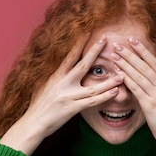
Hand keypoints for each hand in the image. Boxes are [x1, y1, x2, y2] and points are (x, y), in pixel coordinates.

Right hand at [0, 34, 123, 155]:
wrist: (33, 123)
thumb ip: (55, 77)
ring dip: (109, 81)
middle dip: (94, 51)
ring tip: (122, 74)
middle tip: (106, 39)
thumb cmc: (38, 106)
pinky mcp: (71, 109)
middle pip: (82, 65)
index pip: (70, 56)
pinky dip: (104, 97)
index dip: (79, 43)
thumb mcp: (44, 87)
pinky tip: (115, 92)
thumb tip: (61, 68)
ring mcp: (67, 96)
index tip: (88, 31)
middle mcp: (62, 84)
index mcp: (56, 76)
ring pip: (92, 87)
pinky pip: (91, 102)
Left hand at [111, 38, 155, 155]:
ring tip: (115, 55)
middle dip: (131, 54)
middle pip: (145, 66)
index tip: (132, 40)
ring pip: (139, 75)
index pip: (154, 62)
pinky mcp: (150, 105)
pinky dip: (127, 79)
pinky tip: (118, 73)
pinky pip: (137, 89)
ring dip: (126, 64)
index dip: (143, 50)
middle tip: (118, 44)